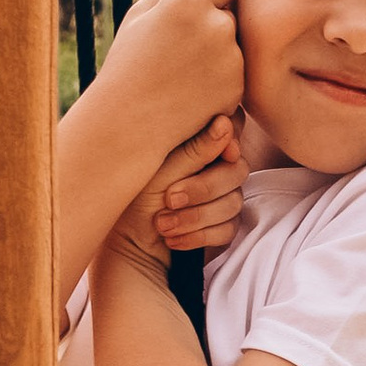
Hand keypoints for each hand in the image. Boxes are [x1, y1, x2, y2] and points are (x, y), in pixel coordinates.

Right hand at [101, 0, 244, 155]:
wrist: (128, 121)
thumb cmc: (127, 66)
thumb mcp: (137, 17)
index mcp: (188, 0)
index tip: (198, 9)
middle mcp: (215, 24)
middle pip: (229, 14)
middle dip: (212, 26)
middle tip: (182, 49)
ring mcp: (230, 58)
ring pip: (234, 46)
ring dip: (218, 54)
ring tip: (182, 72)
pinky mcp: (236, 87)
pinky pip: (235, 74)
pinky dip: (221, 80)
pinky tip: (191, 90)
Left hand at [130, 113, 244, 262]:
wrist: (127, 242)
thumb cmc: (138, 198)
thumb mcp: (162, 171)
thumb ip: (196, 150)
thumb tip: (225, 123)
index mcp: (201, 145)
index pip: (232, 135)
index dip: (230, 145)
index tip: (222, 154)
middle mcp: (217, 168)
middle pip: (237, 171)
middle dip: (202, 189)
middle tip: (169, 199)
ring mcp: (223, 197)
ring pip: (233, 203)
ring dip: (195, 217)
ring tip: (162, 224)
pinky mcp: (223, 225)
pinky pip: (228, 229)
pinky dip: (198, 236)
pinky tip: (172, 239)